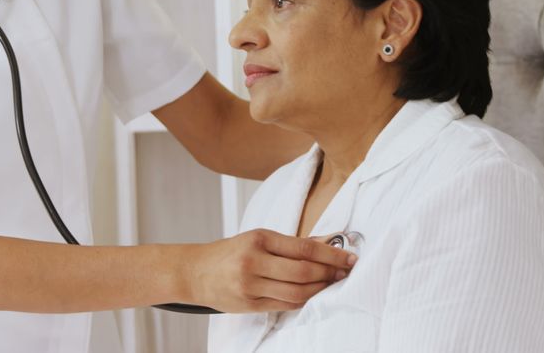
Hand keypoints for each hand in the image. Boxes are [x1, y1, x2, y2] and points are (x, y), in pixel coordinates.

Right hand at [182, 229, 356, 312]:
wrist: (194, 272)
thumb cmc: (230, 253)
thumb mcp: (258, 239)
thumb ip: (293, 243)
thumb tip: (327, 241)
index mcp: (259, 239)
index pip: (304, 248)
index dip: (331, 254)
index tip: (349, 256)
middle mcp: (254, 262)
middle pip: (303, 271)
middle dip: (329, 272)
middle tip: (345, 271)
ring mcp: (250, 286)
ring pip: (296, 292)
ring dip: (320, 289)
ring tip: (332, 283)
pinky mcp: (249, 304)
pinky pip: (284, 305)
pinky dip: (303, 300)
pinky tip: (313, 294)